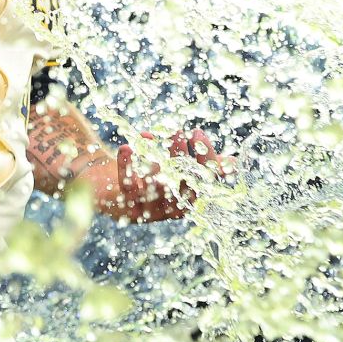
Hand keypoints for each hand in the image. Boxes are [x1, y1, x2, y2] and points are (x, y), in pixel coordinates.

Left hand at [107, 128, 233, 222]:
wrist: (109, 192)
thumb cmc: (150, 178)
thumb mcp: (178, 170)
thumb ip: (203, 167)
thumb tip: (233, 164)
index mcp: (187, 200)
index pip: (204, 183)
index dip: (205, 160)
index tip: (198, 133)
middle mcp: (170, 209)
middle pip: (181, 187)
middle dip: (181, 158)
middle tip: (178, 132)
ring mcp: (147, 209)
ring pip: (155, 189)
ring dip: (155, 161)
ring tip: (152, 137)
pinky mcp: (124, 204)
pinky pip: (127, 187)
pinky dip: (127, 167)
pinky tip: (128, 147)